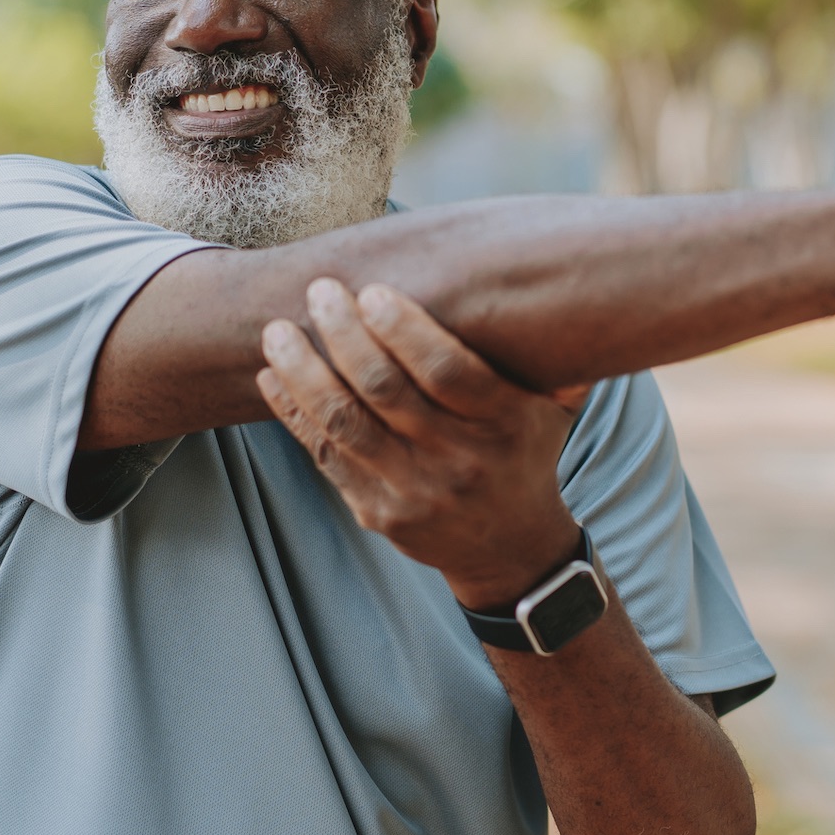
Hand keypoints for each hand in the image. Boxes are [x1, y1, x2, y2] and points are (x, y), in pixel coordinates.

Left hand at [255, 278, 592, 609]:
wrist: (510, 548)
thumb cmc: (525, 453)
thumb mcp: (555, 409)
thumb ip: (555, 354)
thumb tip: (562, 286)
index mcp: (503, 424)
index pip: (447, 372)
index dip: (406, 330)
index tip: (373, 291)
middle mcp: (458, 460)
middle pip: (386, 390)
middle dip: (345, 335)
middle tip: (320, 291)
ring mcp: (413, 491)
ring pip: (345, 423)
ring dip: (304, 372)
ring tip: (278, 331)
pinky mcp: (377, 511)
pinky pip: (326, 456)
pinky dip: (293, 414)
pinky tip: (272, 376)